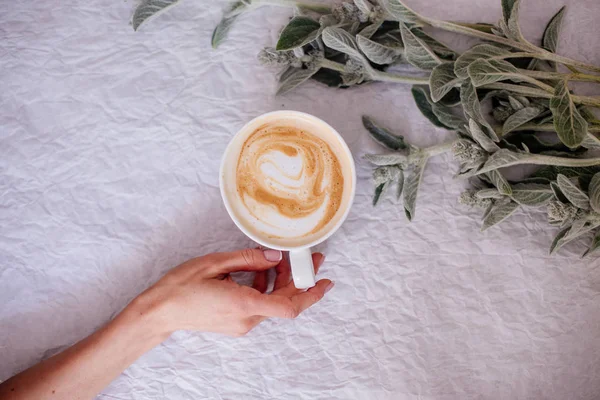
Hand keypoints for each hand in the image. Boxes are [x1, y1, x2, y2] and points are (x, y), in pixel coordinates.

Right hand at [133, 248, 332, 336]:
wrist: (159, 312)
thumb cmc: (181, 287)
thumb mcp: (215, 263)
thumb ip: (249, 259)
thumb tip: (275, 256)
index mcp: (243, 304)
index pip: (288, 306)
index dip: (311, 294)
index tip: (325, 281)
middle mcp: (246, 319)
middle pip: (284, 301)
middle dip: (298, 279)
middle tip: (307, 258)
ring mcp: (241, 324)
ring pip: (272, 303)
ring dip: (280, 282)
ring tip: (278, 258)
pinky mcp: (236, 323)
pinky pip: (259, 305)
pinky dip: (265, 288)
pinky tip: (260, 270)